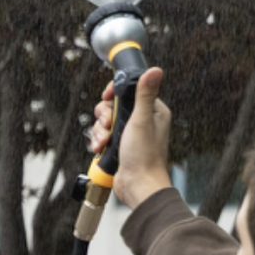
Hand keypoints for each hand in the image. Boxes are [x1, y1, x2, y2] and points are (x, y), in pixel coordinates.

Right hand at [87, 65, 173, 208]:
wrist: (137, 185)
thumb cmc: (144, 155)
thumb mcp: (142, 120)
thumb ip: (144, 94)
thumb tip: (155, 70)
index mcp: (152, 110)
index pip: (130, 90)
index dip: (115, 92)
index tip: (108, 96)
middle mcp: (142, 120)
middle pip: (113, 105)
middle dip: (105, 115)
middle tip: (109, 124)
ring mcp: (129, 133)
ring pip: (105, 121)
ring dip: (100, 130)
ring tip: (104, 141)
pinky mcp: (119, 145)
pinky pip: (102, 135)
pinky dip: (98, 141)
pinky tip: (101, 149)